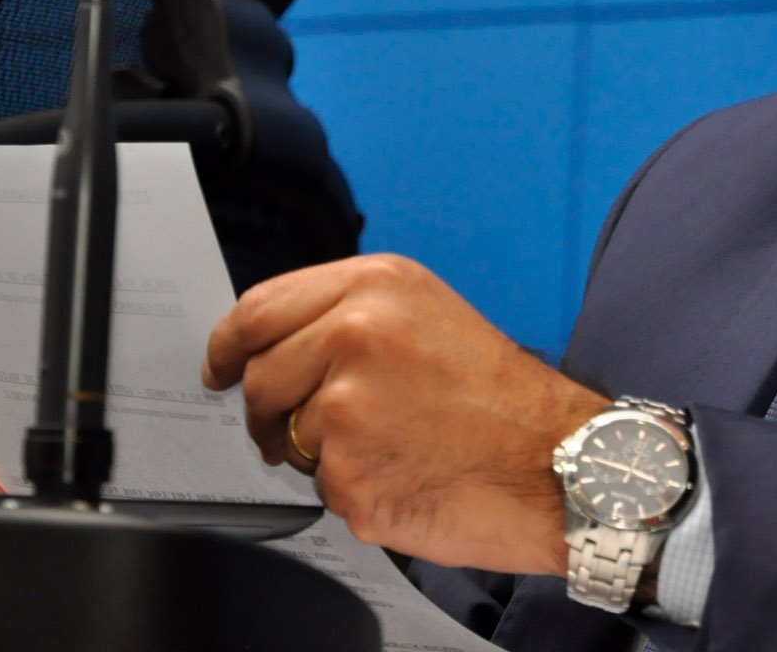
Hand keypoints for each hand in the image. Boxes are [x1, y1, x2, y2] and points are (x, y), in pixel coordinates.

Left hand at [202, 254, 606, 574]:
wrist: (556, 462)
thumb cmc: (500, 398)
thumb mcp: (428, 316)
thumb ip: (348, 316)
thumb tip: (271, 346)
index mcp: (374, 287)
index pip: (258, 310)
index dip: (227, 345)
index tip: (220, 366)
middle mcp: (354, 334)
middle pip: (257, 378)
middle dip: (273, 412)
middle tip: (318, 428)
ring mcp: (347, 405)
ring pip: (287, 437)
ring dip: (324, 453)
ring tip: (394, 445)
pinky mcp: (349, 471)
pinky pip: (320, 487)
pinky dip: (353, 490)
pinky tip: (404, 474)